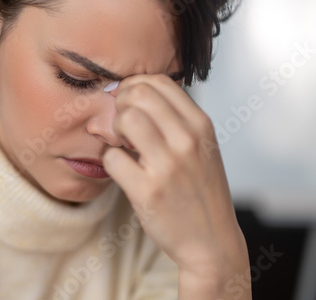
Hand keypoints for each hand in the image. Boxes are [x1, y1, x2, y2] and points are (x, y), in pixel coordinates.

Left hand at [102, 74, 250, 298]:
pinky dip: (111, 161)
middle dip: (119, 103)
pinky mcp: (148, 191)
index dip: (133, 86)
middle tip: (120, 123)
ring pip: (124, 120)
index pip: (158, 81)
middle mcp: (187, 140)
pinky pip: (112, 158)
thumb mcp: (201, 147)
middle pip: (138, 93)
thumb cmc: (201, 190)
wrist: (211, 240)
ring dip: (113, 129)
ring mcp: (168, 166)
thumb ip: (174, 119)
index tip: (127, 102)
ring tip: (121, 144)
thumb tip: (131, 94)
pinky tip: (122, 169)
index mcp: (201, 125)